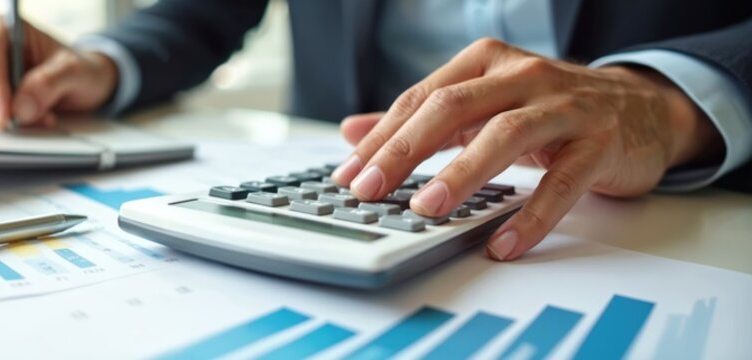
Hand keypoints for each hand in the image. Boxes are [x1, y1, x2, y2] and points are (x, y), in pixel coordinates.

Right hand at [0, 16, 118, 130]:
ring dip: (0, 115)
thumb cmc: (76, 69)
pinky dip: (3, 121)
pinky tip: (31, 119)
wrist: (80, 83)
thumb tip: (21, 107)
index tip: (3, 116)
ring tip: (39, 117)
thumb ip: (49, 83)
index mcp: (5, 27)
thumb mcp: (75, 72)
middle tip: (22, 123)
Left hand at [332, 38, 720, 260]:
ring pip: (503, 136)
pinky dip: (530, 216)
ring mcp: (564, 107)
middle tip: (370, 188)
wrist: (643, 108)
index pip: (423, 98)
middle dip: (404, 150)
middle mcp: (522, 77)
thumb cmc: (552, 108)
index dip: (382, 137)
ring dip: (460, 174)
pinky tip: (503, 243)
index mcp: (486, 63)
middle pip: (452, 108)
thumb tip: (353, 132)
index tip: (348, 174)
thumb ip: (420, 119)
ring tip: (426, 210)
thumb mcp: (483, 104)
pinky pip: (561, 183)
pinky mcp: (599, 143)